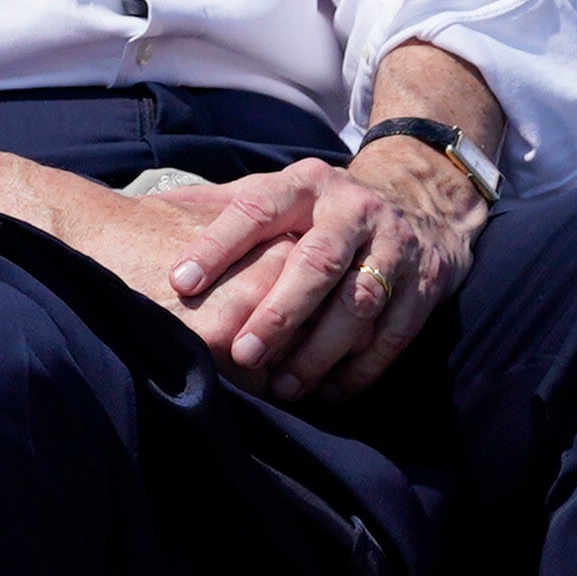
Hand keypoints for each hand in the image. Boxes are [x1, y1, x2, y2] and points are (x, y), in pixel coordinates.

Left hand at [195, 154, 485, 404]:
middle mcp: (353, 210)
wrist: (422, 200)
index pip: (256, 210)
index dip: (217, 245)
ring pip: (359, 303)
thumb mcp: (281, 191)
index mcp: (306, 185)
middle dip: (280, 312)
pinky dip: (363, 366)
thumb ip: (225, 205)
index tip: (179, 282)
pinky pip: (395, 332)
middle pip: (316, 262)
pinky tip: (330, 390)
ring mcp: (395, 246)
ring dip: (321, 350)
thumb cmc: (323, 210)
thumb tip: (150, 211)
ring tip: (286, 387)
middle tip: (243, 354)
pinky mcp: (426, 284)